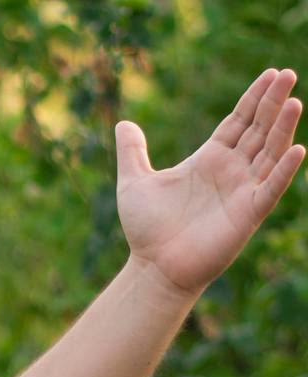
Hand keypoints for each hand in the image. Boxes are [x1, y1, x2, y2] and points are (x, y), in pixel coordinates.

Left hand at [115, 67, 304, 298]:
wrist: (153, 267)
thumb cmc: (146, 228)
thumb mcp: (134, 183)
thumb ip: (132, 152)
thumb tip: (123, 123)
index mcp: (209, 159)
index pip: (239, 121)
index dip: (254, 98)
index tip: (271, 73)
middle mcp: (231, 171)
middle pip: (259, 129)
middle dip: (273, 103)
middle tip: (288, 74)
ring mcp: (242, 191)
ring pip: (270, 152)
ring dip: (283, 128)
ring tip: (294, 101)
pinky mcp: (248, 214)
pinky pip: (271, 188)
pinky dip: (283, 171)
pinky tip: (297, 150)